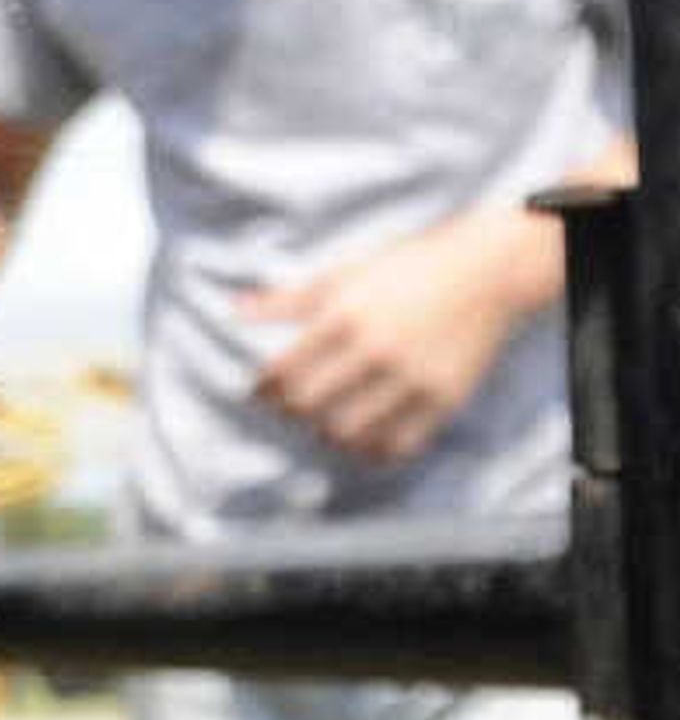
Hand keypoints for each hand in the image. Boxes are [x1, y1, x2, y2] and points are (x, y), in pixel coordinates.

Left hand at [244, 210, 553, 466]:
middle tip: (289, 410)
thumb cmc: (405, 268)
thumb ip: (288, 299)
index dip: (263, 389)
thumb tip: (234, 312)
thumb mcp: (342, 274)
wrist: (484, 273)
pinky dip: (373, 451)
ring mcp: (412, 378)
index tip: (259, 393)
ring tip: (324, 425)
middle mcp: (376, 350)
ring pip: (350, 431)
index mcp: (345, 316)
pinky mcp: (444, 399)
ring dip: (327, 435)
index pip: (284, 370)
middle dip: (290, 413)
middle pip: (310, 405)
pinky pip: (399, 444)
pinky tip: (364, 441)